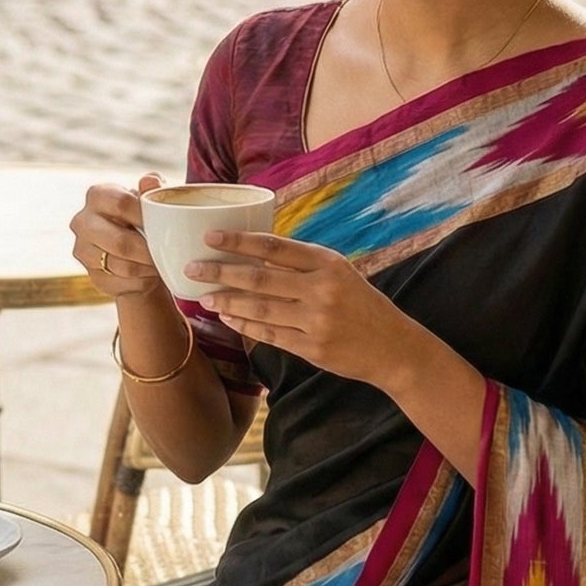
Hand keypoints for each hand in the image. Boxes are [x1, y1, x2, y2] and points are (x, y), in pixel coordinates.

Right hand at [70, 173, 163, 298]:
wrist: (136, 253)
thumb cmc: (145, 220)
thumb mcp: (152, 202)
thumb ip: (153, 190)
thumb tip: (151, 180)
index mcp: (97, 195)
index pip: (121, 203)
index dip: (145, 216)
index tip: (164, 226)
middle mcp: (82, 221)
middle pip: (120, 241)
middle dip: (148, 251)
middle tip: (167, 253)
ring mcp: (82, 250)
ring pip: (122, 266)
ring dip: (147, 268)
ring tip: (161, 264)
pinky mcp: (92, 275)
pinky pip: (122, 283)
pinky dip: (141, 282)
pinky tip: (149, 275)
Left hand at [187, 234, 408, 384]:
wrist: (393, 348)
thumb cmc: (362, 305)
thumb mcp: (339, 274)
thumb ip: (303, 265)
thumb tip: (256, 254)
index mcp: (328, 264)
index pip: (274, 247)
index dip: (238, 242)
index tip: (210, 236)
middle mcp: (322, 290)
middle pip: (259, 278)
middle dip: (220, 272)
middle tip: (192, 268)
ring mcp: (316, 322)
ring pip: (260, 309)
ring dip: (227, 302)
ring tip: (204, 297)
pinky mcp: (312, 349)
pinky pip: (270, 336)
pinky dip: (246, 326)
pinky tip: (228, 319)